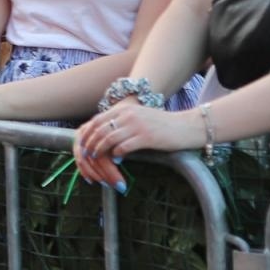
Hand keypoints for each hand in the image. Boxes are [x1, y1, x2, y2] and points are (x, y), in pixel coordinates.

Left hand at [73, 103, 198, 187]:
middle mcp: (128, 115)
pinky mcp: (147, 137)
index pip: (97, 120)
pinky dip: (116, 154)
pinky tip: (116, 160)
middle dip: (90, 143)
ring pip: (109, 139)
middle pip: (100, 130)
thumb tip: (104, 132)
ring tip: (98, 159)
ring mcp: (137, 125)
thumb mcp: (138, 116)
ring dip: (100, 151)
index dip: (88, 133)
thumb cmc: (162, 124)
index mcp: (124, 109)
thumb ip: (122, 121)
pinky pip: (124, 147)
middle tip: (87, 155)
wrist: (186, 126)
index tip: (83, 144)